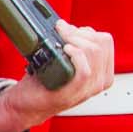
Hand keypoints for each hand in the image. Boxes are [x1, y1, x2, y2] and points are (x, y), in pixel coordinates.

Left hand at [0, 22, 116, 131]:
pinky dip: (75, 55)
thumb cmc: (44, 83)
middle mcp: (99, 82)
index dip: (87, 31)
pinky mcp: (72, 93)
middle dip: (79, 32)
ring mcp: (87, 89)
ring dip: (74, 40)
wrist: (27, 105)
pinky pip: (84, 70)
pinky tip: (64, 50)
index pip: (106, 42)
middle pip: (101, 44)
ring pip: (94, 53)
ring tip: (60, 40)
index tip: (69, 30)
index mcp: (102, 73)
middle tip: (61, 31)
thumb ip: (75, 48)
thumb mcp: (67, 64)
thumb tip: (67, 26)